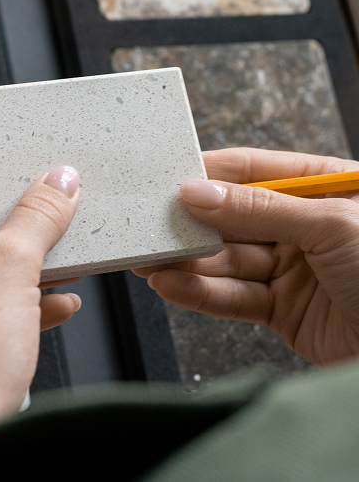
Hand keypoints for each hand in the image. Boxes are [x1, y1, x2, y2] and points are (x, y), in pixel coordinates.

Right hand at [134, 147, 358, 367]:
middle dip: (192, 223)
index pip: (255, 170)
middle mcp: (306, 226)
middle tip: (149, 223)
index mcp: (324, 188)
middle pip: (234, 218)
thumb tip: (199, 191)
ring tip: (151, 259)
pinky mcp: (284, 311)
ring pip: (229, 260)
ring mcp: (293, 269)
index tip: (169, 176)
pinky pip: (235, 298)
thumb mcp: (330, 224)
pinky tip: (173, 284)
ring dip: (189, 261)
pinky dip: (201, 293)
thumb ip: (258, 209)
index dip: (211, 172)